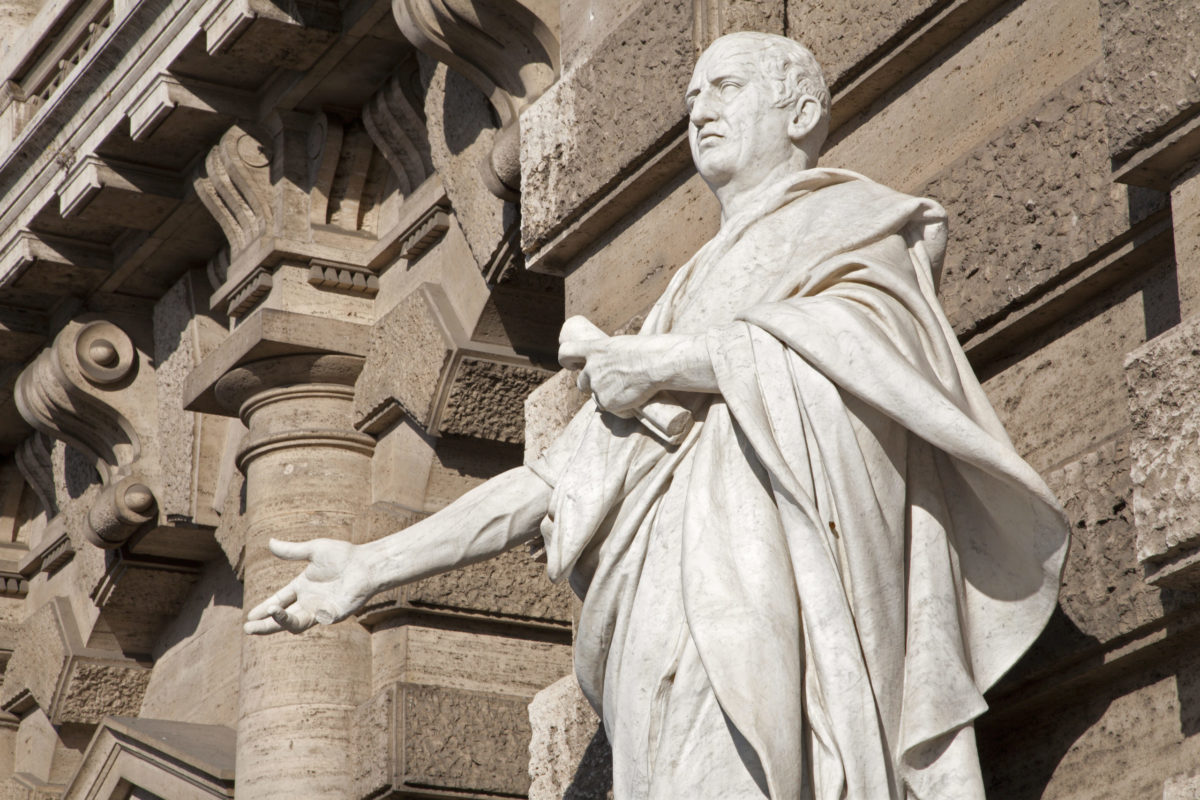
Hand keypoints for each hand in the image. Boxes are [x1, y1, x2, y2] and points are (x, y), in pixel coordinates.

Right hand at [244, 538, 375, 634]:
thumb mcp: (313, 550)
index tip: (250, 615)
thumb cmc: (343, 555)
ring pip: (295, 624)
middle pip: (282, 618)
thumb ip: (292, 551)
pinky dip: (306, 618)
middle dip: (265, 624)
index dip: (264, 609)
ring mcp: (321, 610)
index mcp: (302, 587)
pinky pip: (317, 620)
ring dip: (280, 622)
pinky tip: (299, 612)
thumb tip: (269, 542)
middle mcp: (309, 601)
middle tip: (248, 628)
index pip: (279, 601)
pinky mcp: (333, 615)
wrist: (366, 563)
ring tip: (270, 613)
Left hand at [559, 320, 662, 415]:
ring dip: (606, 395)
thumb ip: (613, 357)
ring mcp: (597, 387)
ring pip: (596, 396)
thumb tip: (617, 366)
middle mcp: (591, 369)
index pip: (566, 352)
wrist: (657, 364)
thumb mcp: (624, 346)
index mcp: (594, 349)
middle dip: (591, 384)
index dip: (567, 359)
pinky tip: (632, 398)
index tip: (572, 364)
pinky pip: (608, 407)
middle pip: (581, 381)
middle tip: (608, 384)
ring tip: (627, 389)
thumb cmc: (648, 351)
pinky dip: (618, 406)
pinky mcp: (607, 403)